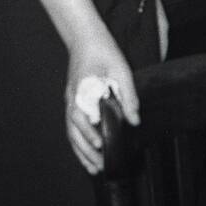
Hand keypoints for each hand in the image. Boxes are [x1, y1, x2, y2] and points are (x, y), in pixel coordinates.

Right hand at [65, 30, 138, 175]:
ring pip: (71, 131)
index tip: (100, 145)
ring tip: (93, 168)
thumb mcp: (121, 70)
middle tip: (100, 167)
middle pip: (74, 130)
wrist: (85, 37)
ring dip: (81, 151)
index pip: (81, 116)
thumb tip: (135, 120)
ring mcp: (70, 100)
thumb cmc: (104, 51)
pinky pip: (73, 126)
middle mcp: (73, 98)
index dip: (89, 133)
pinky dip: (79, 141)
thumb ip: (128, 96)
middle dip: (86, 151)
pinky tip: (88, 152)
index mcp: (83, 89)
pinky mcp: (73, 101)